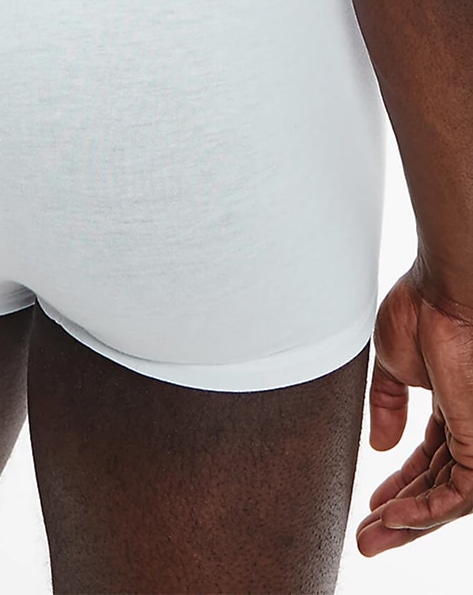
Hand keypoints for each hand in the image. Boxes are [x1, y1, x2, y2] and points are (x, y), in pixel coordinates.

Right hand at [356, 261, 472, 555]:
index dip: (401, 485)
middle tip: (367, 537)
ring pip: (449, 498)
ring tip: (373, 537)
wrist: (442, 293)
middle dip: (401, 515)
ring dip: (409, 522)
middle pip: (437, 485)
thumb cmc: (421, 311)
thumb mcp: (392, 365)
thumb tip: (382, 445)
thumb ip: (387, 405)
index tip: (373, 504)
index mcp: (450, 405)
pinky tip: (395, 517)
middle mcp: (467, 424)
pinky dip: (426, 511)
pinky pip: (459, 494)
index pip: (429, 460)